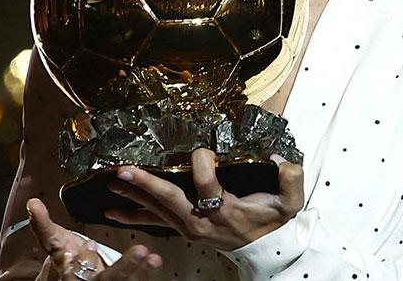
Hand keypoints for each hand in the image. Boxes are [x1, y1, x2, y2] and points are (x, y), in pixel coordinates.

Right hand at [27, 198, 162, 280]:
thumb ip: (43, 225)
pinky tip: (155, 261)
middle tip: (139, 251)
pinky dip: (145, 273)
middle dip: (123, 268)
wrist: (77, 274)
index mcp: (70, 273)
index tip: (77, 251)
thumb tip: (32, 203)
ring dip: (140, 271)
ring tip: (153, 258)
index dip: (73, 264)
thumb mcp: (53, 241)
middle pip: (106, 280)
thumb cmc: (67, 255)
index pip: (71, 271)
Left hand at [104, 148, 304, 250]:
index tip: (203, 150)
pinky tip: (113, 211)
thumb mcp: (290, 203)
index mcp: (226, 211)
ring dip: (133, 196)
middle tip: (123, 170)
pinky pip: (154, 222)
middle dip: (145, 184)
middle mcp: (202, 221)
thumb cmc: (273, 223)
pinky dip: (133, 216)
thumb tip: (280, 159)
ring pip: (157, 210)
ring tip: (111, 182)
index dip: (202, 164)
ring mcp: (190, 227)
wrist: (266, 251)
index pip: (207, 185)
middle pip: (170, 200)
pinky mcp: (184, 229)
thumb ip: (291, 179)